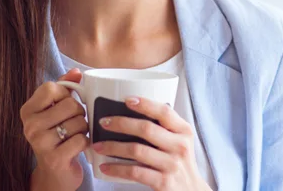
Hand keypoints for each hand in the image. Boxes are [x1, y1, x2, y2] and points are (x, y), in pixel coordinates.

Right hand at [20, 69, 89, 190]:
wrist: (55, 173)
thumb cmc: (58, 135)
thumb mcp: (57, 109)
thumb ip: (66, 87)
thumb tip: (76, 71)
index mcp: (28, 110)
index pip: (52, 87)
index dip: (66, 94)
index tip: (63, 105)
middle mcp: (29, 126)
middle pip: (70, 104)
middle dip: (79, 113)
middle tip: (72, 123)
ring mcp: (40, 143)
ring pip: (78, 121)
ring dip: (83, 128)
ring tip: (74, 135)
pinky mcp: (54, 158)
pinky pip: (82, 139)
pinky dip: (85, 142)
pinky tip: (77, 147)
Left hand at [93, 97, 210, 190]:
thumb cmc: (180, 162)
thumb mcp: (180, 141)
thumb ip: (165, 127)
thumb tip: (134, 112)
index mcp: (184, 131)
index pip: (164, 112)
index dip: (145, 104)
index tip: (127, 100)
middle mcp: (180, 146)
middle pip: (146, 129)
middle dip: (121, 123)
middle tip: (104, 122)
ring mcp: (171, 165)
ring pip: (136, 150)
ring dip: (113, 147)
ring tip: (97, 145)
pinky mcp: (163, 182)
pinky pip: (134, 172)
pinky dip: (116, 169)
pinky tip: (105, 167)